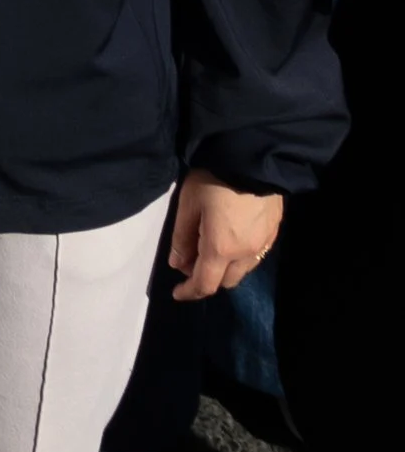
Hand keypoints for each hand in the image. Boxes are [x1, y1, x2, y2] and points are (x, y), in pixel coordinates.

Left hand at [169, 170, 282, 301]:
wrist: (253, 158)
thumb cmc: (214, 179)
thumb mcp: (188, 204)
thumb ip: (182, 237)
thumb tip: (178, 263)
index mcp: (221, 249)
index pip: (205, 284)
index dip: (189, 292)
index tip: (177, 293)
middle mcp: (245, 254)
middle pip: (225, 282)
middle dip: (206, 278)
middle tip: (190, 258)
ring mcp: (263, 244)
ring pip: (242, 271)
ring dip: (225, 268)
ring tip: (211, 247)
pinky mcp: (274, 232)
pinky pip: (255, 256)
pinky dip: (240, 257)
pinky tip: (232, 238)